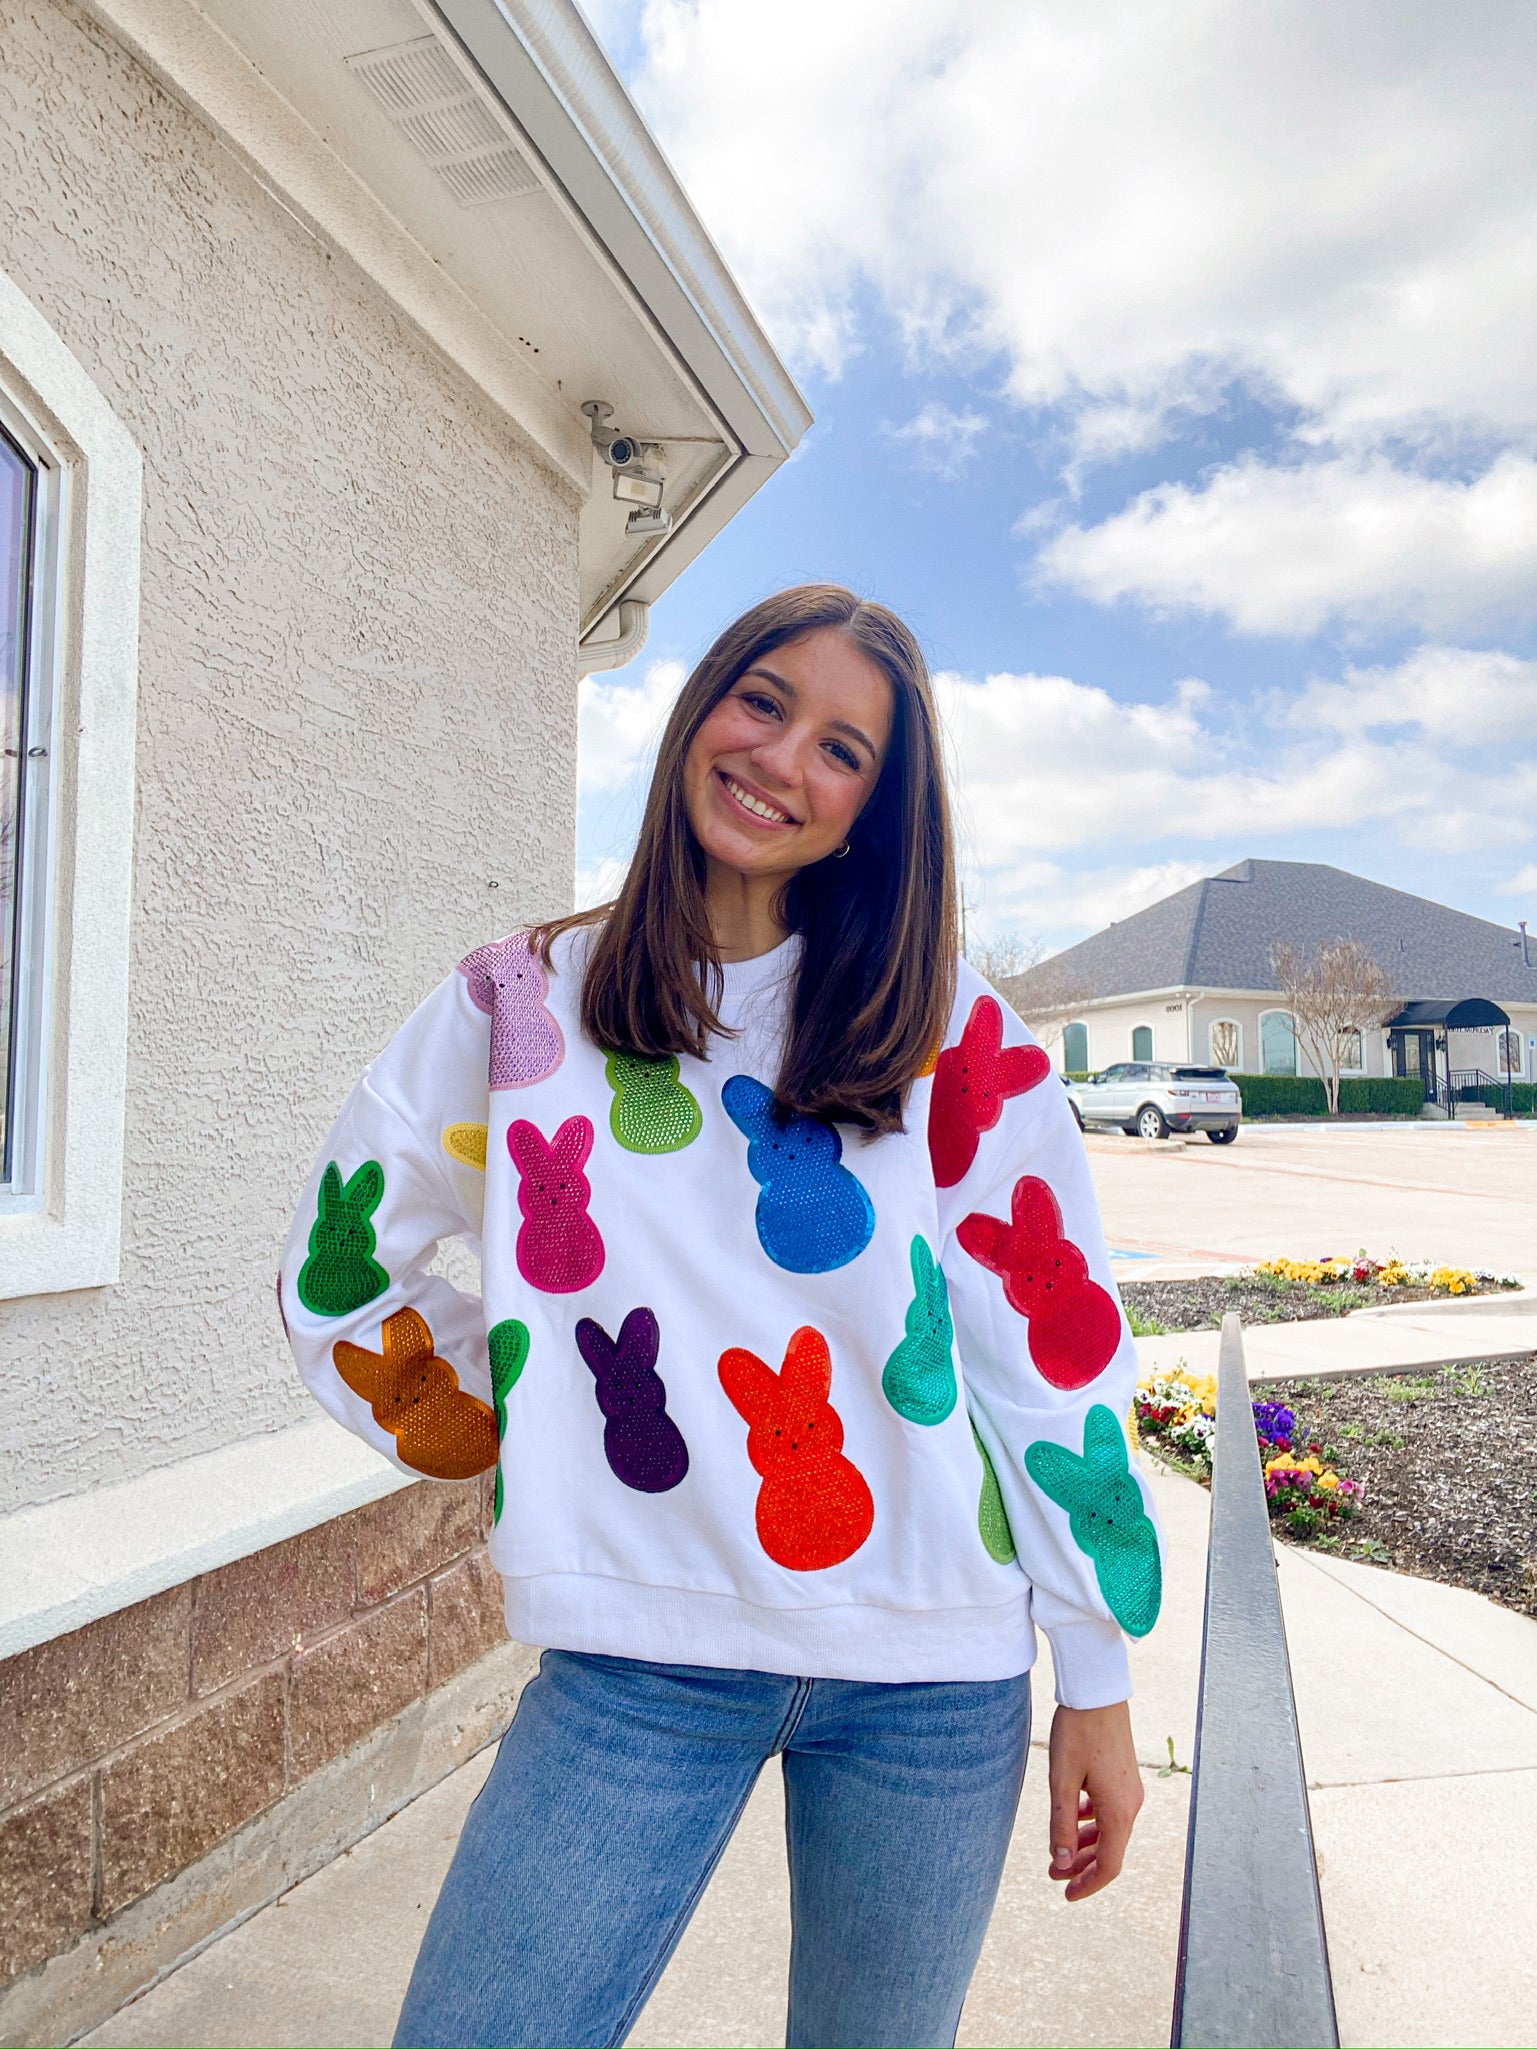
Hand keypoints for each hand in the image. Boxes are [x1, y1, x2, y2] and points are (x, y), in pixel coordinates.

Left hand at [1047, 1700, 1143, 1900]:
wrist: (1097, 1691)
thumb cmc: (1076, 1733)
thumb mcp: (1061, 1782)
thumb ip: (1061, 1825)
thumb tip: (1061, 1863)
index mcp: (1118, 1811)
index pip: (1110, 1866)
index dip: (1088, 1885)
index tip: (1065, 1894)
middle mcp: (1131, 1804)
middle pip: (1110, 1850)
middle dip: (1081, 1867)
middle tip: (1052, 1875)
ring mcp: (1130, 1790)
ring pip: (1110, 1831)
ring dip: (1085, 1845)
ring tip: (1058, 1852)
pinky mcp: (1124, 1776)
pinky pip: (1110, 1811)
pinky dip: (1092, 1823)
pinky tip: (1073, 1818)